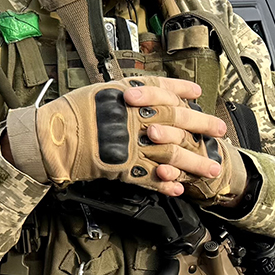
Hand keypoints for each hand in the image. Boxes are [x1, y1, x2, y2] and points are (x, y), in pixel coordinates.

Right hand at [5, 76, 226, 196]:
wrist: (55, 135)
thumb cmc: (77, 109)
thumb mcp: (109, 86)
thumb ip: (142, 86)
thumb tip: (173, 87)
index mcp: (134, 100)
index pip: (169, 98)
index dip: (188, 100)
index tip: (202, 102)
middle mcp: (138, 122)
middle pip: (178, 125)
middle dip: (202, 129)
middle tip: (220, 134)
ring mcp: (133, 147)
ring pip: (171, 155)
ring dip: (193, 164)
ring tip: (211, 170)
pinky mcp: (124, 169)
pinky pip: (151, 179)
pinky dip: (166, 185)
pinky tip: (179, 188)